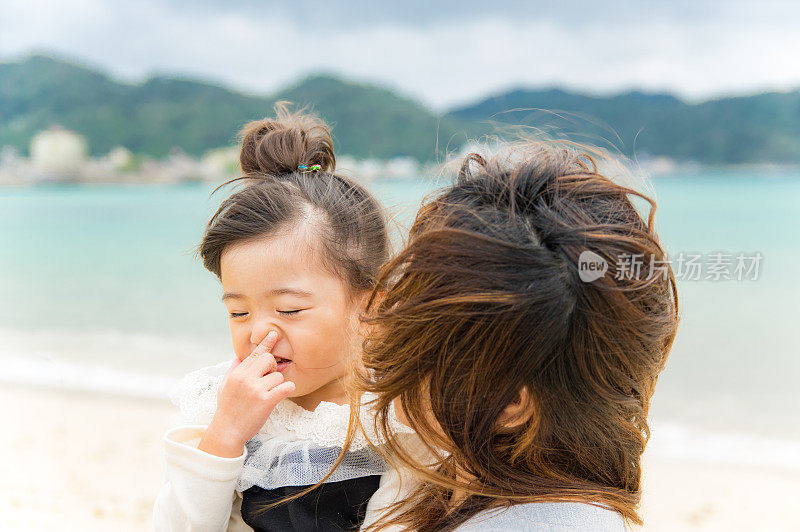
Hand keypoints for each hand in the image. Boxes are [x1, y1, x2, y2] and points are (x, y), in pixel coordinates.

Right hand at [197, 331, 294, 456]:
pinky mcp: (266, 401)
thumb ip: (233, 370)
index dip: (265, 343)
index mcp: (237, 373)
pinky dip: (287, 389)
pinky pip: (286, 387)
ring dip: (277, 384)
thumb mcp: (224, 386)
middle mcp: (246, 378)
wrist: (227, 431)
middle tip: (267, 380)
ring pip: (278, 375)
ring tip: (268, 394)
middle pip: (269, 360)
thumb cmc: (227, 409)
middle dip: (272, 368)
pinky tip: (281, 394)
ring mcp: (256, 389)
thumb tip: (238, 357)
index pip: (254, 354)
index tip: (274, 334)